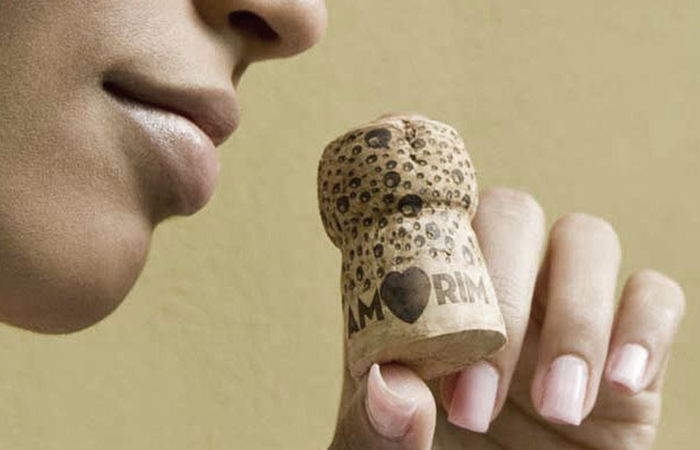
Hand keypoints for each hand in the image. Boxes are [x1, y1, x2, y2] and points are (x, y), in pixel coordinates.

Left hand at [328, 188, 685, 449]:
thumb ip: (374, 427)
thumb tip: (391, 384)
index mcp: (429, 297)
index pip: (431, 217)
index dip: (427, 224)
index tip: (421, 265)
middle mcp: (496, 288)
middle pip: (511, 215)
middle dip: (501, 296)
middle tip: (475, 404)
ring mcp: (562, 310)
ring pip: (585, 239)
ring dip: (574, 318)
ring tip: (557, 407)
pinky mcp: (626, 346)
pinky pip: (654, 294)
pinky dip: (643, 328)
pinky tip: (618, 386)